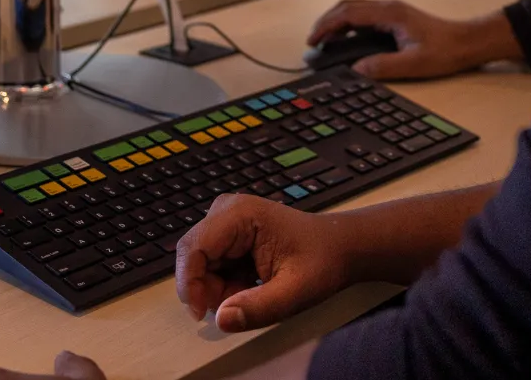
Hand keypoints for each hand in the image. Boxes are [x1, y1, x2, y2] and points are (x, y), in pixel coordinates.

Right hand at [175, 193, 354, 331]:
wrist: (340, 248)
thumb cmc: (322, 262)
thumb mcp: (295, 292)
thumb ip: (258, 308)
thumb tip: (221, 319)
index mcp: (240, 215)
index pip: (194, 248)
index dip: (190, 284)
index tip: (202, 315)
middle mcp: (227, 212)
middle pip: (194, 258)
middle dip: (208, 289)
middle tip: (240, 305)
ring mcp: (227, 222)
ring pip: (201, 265)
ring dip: (219, 289)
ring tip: (254, 292)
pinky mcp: (229, 235)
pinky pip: (212, 266)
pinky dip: (227, 284)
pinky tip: (252, 285)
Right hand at [307, 0, 520, 79]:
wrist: (467, 43)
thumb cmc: (445, 51)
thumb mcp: (413, 64)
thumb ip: (382, 66)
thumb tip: (355, 70)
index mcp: (390, 14)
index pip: (348, 14)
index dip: (326, 26)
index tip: (313, 41)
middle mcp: (388, 7)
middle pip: (347, 7)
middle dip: (326, 21)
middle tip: (312, 41)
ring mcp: (392, 11)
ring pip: (354, 9)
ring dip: (336, 22)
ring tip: (324, 41)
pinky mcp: (396, 17)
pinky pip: (364, 15)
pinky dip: (348, 24)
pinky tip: (346, 40)